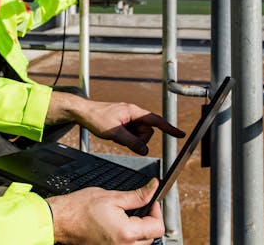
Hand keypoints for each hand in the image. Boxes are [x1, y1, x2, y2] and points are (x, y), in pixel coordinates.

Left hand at [47, 92, 184, 154]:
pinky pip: (132, 135)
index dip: (169, 128)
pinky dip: (125, 139)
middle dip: (139, 139)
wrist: (82, 112)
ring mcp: (129, 119)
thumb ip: (131, 142)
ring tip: (116, 135)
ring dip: (131, 140)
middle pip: (148, 132)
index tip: (181, 134)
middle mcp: (134, 114)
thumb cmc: (97, 118)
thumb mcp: (114, 133)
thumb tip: (145, 150)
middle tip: (123, 138)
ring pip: (140, 135)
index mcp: (134, 112)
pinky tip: (114, 135)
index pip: (156, 121)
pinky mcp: (124, 124)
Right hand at [47, 178, 163, 244]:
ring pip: (140, 244)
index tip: (151, 202)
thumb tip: (153, 188)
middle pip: (151, 237)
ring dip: (139, 231)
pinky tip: (118, 225)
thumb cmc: (79, 209)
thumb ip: (137, 195)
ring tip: (127, 216)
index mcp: (127, 233)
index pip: (157, 227)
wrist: (61, 220)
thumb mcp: (112, 196)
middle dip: (148, 221)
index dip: (156, 211)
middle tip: (139, 207)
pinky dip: (128, 237)